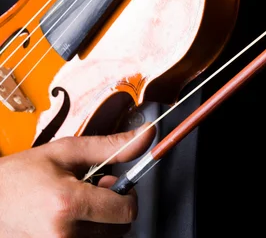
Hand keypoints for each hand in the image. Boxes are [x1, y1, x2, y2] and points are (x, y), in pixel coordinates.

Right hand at [0, 125, 154, 237]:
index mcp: (69, 204)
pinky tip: (69, 219)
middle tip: (90, 190)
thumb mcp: (67, 151)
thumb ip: (111, 146)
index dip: (126, 194)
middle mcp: (64, 235)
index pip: (126, 211)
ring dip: (98, 222)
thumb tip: (147, 134)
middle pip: (118, 229)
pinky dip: (85, 232)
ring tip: (75, 205)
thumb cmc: (22, 174)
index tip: (111, 183)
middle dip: (112, 207)